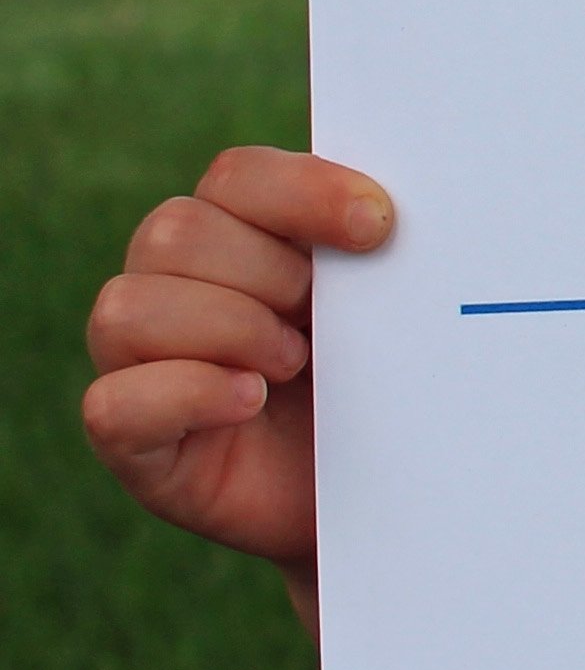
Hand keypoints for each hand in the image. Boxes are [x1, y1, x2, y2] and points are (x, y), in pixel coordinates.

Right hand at [83, 147, 393, 636]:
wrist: (386, 493)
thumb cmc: (385, 386)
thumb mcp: (384, 310)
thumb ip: (368, 254)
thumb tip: (384, 215)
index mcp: (237, 232)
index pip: (237, 176)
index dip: (304, 192)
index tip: (379, 227)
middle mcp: (171, 285)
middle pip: (176, 231)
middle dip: (268, 274)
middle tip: (322, 322)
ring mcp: (140, 363)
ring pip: (131, 307)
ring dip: (229, 330)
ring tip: (293, 366)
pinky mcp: (132, 441)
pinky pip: (114, 403)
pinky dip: (187, 393)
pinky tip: (251, 400)